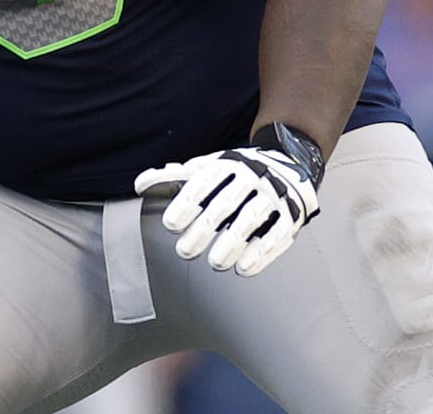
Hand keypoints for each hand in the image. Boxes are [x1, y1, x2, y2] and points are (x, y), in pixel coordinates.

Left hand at [134, 134, 320, 276]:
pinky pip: (278, 234)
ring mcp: (274, 196)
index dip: (185, 204)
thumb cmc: (235, 172)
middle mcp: (252, 177)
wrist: (288, 165)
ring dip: (232, 244)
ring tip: (215, 263)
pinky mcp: (292, 215)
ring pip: (251, 220)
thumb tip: (140, 184)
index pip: (203, 184)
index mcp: (227, 164)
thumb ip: (173, 177)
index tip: (170, 225)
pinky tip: (244, 268)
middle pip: (224, 205)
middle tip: (184, 251)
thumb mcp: (206, 168)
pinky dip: (262, 253)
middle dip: (203, 230)